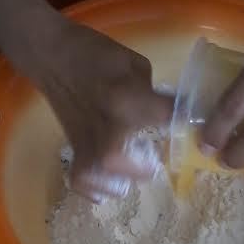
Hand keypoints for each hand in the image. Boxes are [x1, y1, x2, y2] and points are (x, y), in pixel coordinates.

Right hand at [25, 17, 172, 201]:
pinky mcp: (74, 151)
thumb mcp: (135, 64)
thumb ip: (155, 94)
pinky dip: (100, 188)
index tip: (189, 122)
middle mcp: (106, 130)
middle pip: (138, 167)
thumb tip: (172, 115)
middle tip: (156, 151)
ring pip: (111, 180)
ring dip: (128, 176)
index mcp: (125, 100)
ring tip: (134, 163)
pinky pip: (86, 183)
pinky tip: (112, 180)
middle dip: (153, 162)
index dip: (186, 122)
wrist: (53, 57)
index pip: (169, 119)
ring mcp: (87, 145)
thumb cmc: (96, 55)